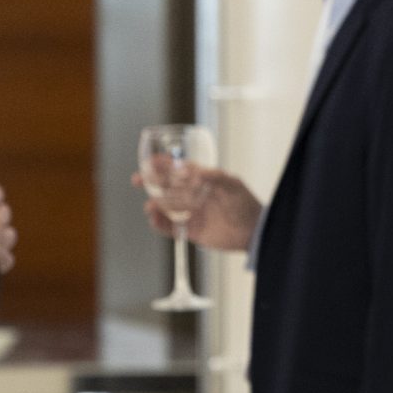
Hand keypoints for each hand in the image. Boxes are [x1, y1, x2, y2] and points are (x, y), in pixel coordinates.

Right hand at [131, 166, 261, 251]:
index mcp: (203, 181)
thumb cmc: (246, 204)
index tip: (150, 161)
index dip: (164, 165)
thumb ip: (213, 176)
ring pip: (166, 207)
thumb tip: (190, 169)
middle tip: (138, 179)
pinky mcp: (191, 230)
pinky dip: (160, 223)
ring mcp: (192, 213)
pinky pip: (170, 227)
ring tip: (151, 205)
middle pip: (167, 186)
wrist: (255, 231)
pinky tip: (154, 218)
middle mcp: (194, 195)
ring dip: (156, 204)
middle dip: (152, 181)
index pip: (179, 170)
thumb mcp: (232, 185)